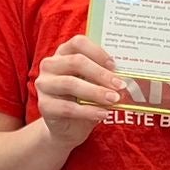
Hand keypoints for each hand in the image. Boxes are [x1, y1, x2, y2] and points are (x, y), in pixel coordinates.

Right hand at [33, 36, 123, 150]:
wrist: (69, 126)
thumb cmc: (85, 99)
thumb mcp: (95, 83)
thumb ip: (105, 76)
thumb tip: (126, 76)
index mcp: (64, 53)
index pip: (78, 43)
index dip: (98, 52)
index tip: (115, 66)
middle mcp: (50, 65)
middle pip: (76, 62)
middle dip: (101, 74)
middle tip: (120, 85)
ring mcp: (44, 84)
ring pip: (70, 84)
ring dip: (96, 92)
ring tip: (114, 99)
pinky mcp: (44, 105)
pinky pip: (68, 107)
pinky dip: (89, 111)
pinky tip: (103, 113)